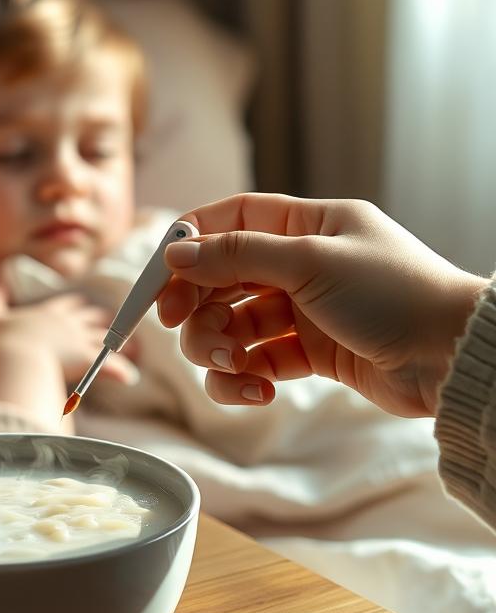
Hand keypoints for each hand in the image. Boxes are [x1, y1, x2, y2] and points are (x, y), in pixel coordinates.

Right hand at [0, 279, 138, 385]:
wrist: (14, 357)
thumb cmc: (0, 339)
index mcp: (48, 314)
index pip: (67, 305)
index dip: (75, 305)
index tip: (83, 304)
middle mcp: (68, 324)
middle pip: (92, 318)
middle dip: (103, 320)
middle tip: (112, 322)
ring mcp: (80, 341)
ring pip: (107, 339)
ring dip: (121, 343)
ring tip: (132, 349)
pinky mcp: (87, 359)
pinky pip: (109, 365)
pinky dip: (120, 371)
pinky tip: (129, 377)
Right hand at [157, 193, 486, 416]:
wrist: (453, 358)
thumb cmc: (396, 294)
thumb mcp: (311, 262)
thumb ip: (238, 255)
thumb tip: (176, 251)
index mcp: (306, 225)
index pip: (228, 221)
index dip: (188, 246)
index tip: (159, 277)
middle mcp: (299, 264)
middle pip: (219, 278)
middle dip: (196, 305)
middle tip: (181, 326)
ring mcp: (301, 311)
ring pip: (231, 325)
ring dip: (217, 346)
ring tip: (233, 362)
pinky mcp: (307, 355)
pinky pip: (255, 363)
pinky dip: (244, 379)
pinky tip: (258, 391)